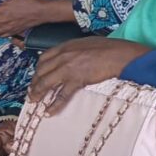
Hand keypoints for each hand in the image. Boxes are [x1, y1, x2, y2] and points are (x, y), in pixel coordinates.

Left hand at [28, 37, 153, 111]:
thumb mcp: (89, 43)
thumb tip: (74, 59)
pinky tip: (49, 112)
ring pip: (46, 82)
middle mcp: (64, 56)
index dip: (38, 69)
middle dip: (35, 82)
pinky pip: (61, 95)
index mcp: (66, 46)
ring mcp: (68, 68)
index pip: (44, 58)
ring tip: (35, 102)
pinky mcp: (76, 80)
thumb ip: (77, 50)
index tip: (38, 76)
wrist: (122, 55)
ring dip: (38, 93)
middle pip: (42, 71)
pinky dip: (54, 105)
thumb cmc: (112, 49)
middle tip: (33, 91)